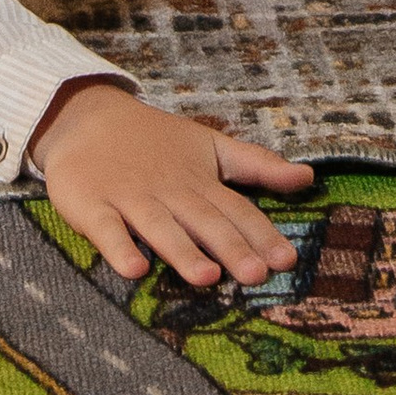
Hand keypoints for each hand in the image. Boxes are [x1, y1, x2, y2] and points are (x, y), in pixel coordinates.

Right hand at [32, 78, 312, 285]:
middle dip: (230, 247)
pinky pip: (107, 230)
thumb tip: (308, 178)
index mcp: (199, 180)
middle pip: (203, 221)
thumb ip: (257, 164)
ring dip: (182, 251)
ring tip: (206, 277)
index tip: (286, 261)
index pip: (235, 208)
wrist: (87, 117)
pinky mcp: (94, 205)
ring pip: (160, 227)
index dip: (260, 234)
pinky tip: (135, 269)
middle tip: (256, 275)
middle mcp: (170, 190)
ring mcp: (131, 198)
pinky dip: (119, 249)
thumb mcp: (210, 147)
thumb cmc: (156, 142)